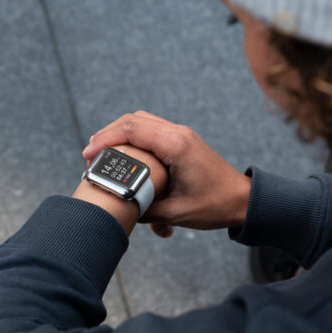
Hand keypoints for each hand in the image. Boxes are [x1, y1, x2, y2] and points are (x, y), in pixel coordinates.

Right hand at [82, 111, 250, 236]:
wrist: (243, 201)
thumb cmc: (215, 205)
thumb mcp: (175, 212)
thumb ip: (144, 208)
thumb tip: (118, 207)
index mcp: (176, 145)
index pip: (132, 129)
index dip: (105, 139)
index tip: (89, 155)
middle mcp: (178, 133)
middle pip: (133, 119)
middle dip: (107, 134)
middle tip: (90, 154)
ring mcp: (181, 135)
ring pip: (142, 121)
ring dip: (119, 133)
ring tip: (101, 152)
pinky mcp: (182, 141)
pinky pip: (152, 130)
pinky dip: (134, 137)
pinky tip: (124, 154)